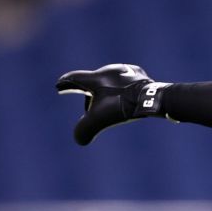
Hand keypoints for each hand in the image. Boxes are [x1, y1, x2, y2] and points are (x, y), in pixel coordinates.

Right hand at [55, 63, 169, 145]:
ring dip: (106, 91)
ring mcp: (125, 71)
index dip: (66, 84)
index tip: (59, 86)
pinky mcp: (139, 75)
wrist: (152, 96)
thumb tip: (79, 139)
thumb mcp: (100, 119)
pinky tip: (126, 97)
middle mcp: (109, 70)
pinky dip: (122, 91)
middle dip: (88, 93)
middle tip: (87, 104)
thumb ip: (85, 129)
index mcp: (96, 78)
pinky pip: (125, 82)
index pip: (75, 79)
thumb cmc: (123, 106)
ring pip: (110, 82)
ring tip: (109, 103)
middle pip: (93, 82)